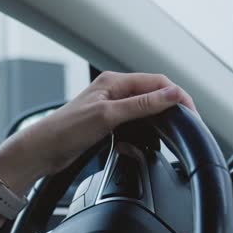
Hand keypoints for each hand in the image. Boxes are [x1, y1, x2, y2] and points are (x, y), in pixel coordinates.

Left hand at [0, 72, 195, 189]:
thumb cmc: (65, 130)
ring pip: (146, 108)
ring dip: (160, 117)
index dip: (178, 95)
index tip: (190, 112)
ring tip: (171, 131)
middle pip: (154, 93)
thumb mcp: (108, 115)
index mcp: (114, 81)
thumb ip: (142, 105)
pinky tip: (149, 139)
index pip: (158, 82)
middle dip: (172, 106)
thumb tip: (172, 94)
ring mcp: (111, 107)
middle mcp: (114, 91)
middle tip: (187, 123)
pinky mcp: (108, 123)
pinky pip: (136, 121)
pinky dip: (147, 129)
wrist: (42, 151)